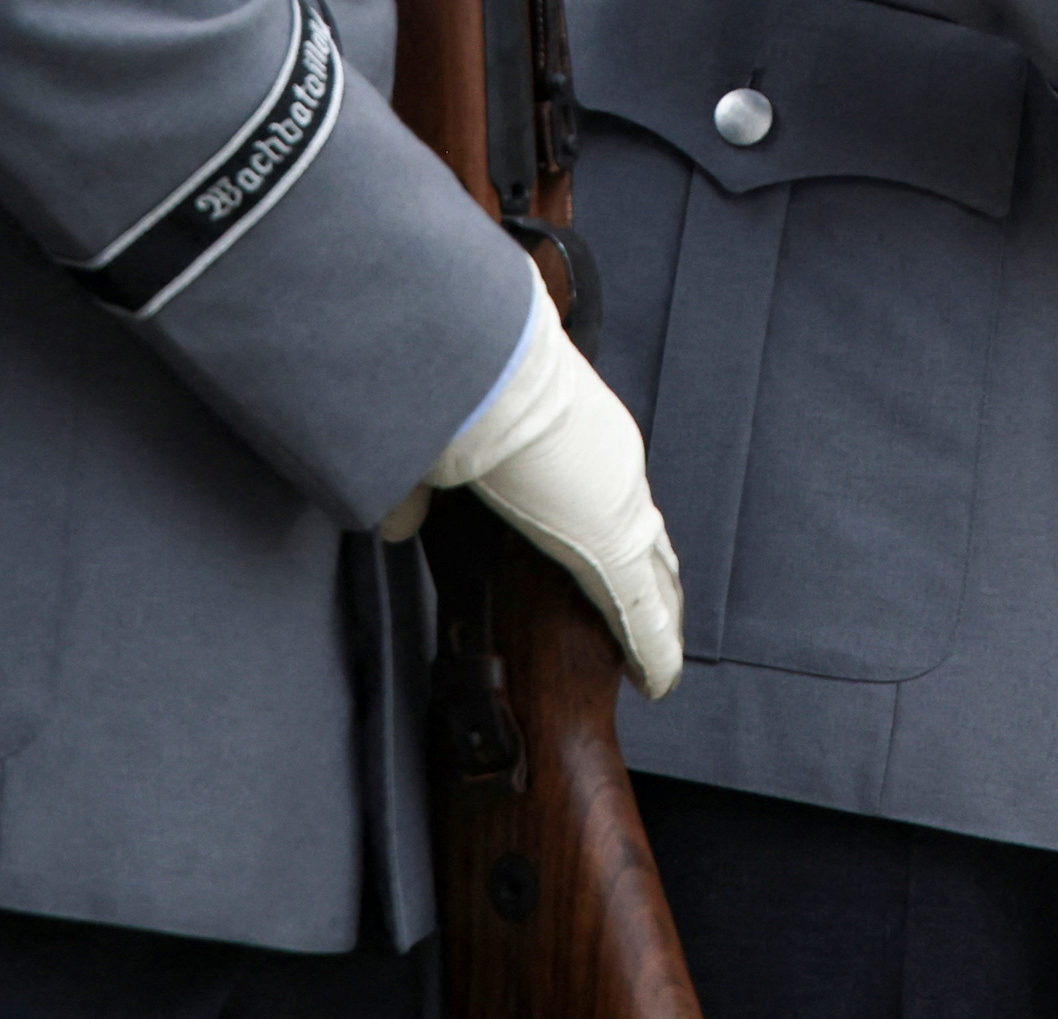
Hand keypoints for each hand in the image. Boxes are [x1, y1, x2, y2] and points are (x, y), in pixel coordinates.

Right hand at [427, 309, 686, 697]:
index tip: (620, 547)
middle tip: (657, 610)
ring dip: (662, 616)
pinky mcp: (616, 551)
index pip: (611, 493)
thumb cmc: (466, 390)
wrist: (488, 375)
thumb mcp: (440, 445)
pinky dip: (656, 652)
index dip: (617, 525)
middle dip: (655, 575)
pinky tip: (661, 682)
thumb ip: (420, 489)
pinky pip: (644, 616)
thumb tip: (394, 524)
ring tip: (662, 652)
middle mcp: (615, 472)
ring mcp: (623, 510)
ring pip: (657, 577)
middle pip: (649, 535)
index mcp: (582, 438)